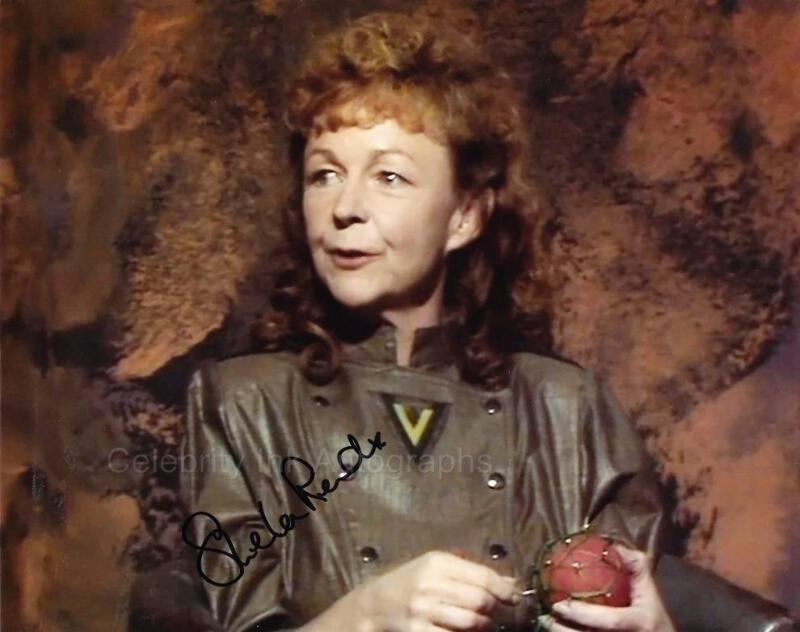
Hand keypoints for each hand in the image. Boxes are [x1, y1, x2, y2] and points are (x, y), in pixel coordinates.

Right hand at [302, 550, 519, 631]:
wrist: (373, 607)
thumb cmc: (409, 583)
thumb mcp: (434, 567)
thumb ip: (469, 571)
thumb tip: (510, 583)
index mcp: (437, 563)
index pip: (483, 577)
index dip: (506, 590)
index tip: (517, 599)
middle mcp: (430, 585)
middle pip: (481, 601)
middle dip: (502, 612)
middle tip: (513, 617)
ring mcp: (424, 612)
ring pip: (473, 623)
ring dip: (490, 628)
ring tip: (494, 626)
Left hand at [537, 546, 674, 631]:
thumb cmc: (654, 620)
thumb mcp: (651, 594)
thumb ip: (637, 568)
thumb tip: (614, 546)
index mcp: (638, 622)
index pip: (610, 620)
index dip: (583, 614)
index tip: (559, 604)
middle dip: (563, 630)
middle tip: (546, 615)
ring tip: (545, 622)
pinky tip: (557, 629)